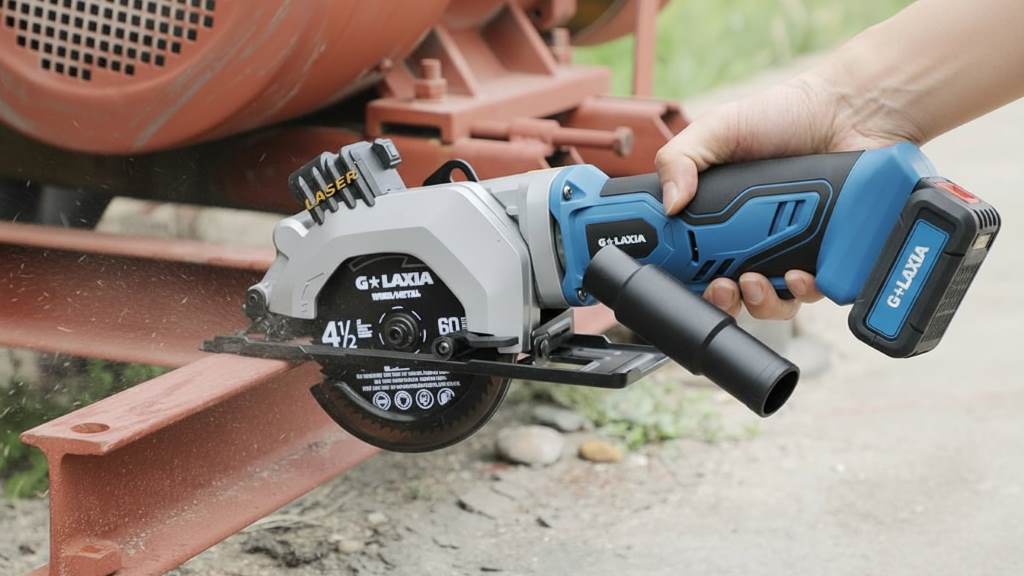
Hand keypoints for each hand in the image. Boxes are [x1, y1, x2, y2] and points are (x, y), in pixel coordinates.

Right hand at [655, 69, 922, 318]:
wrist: (846, 111)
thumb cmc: (781, 116)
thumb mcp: (717, 130)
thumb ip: (682, 158)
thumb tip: (670, 204)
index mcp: (722, 219)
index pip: (697, 264)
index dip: (688, 281)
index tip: (685, 280)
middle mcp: (756, 241)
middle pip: (732, 293)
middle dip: (722, 301)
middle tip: (722, 287)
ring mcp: (792, 250)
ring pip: (772, 301)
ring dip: (760, 303)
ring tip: (756, 282)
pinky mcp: (830, 254)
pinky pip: (816, 290)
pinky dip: (804, 291)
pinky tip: (798, 275)